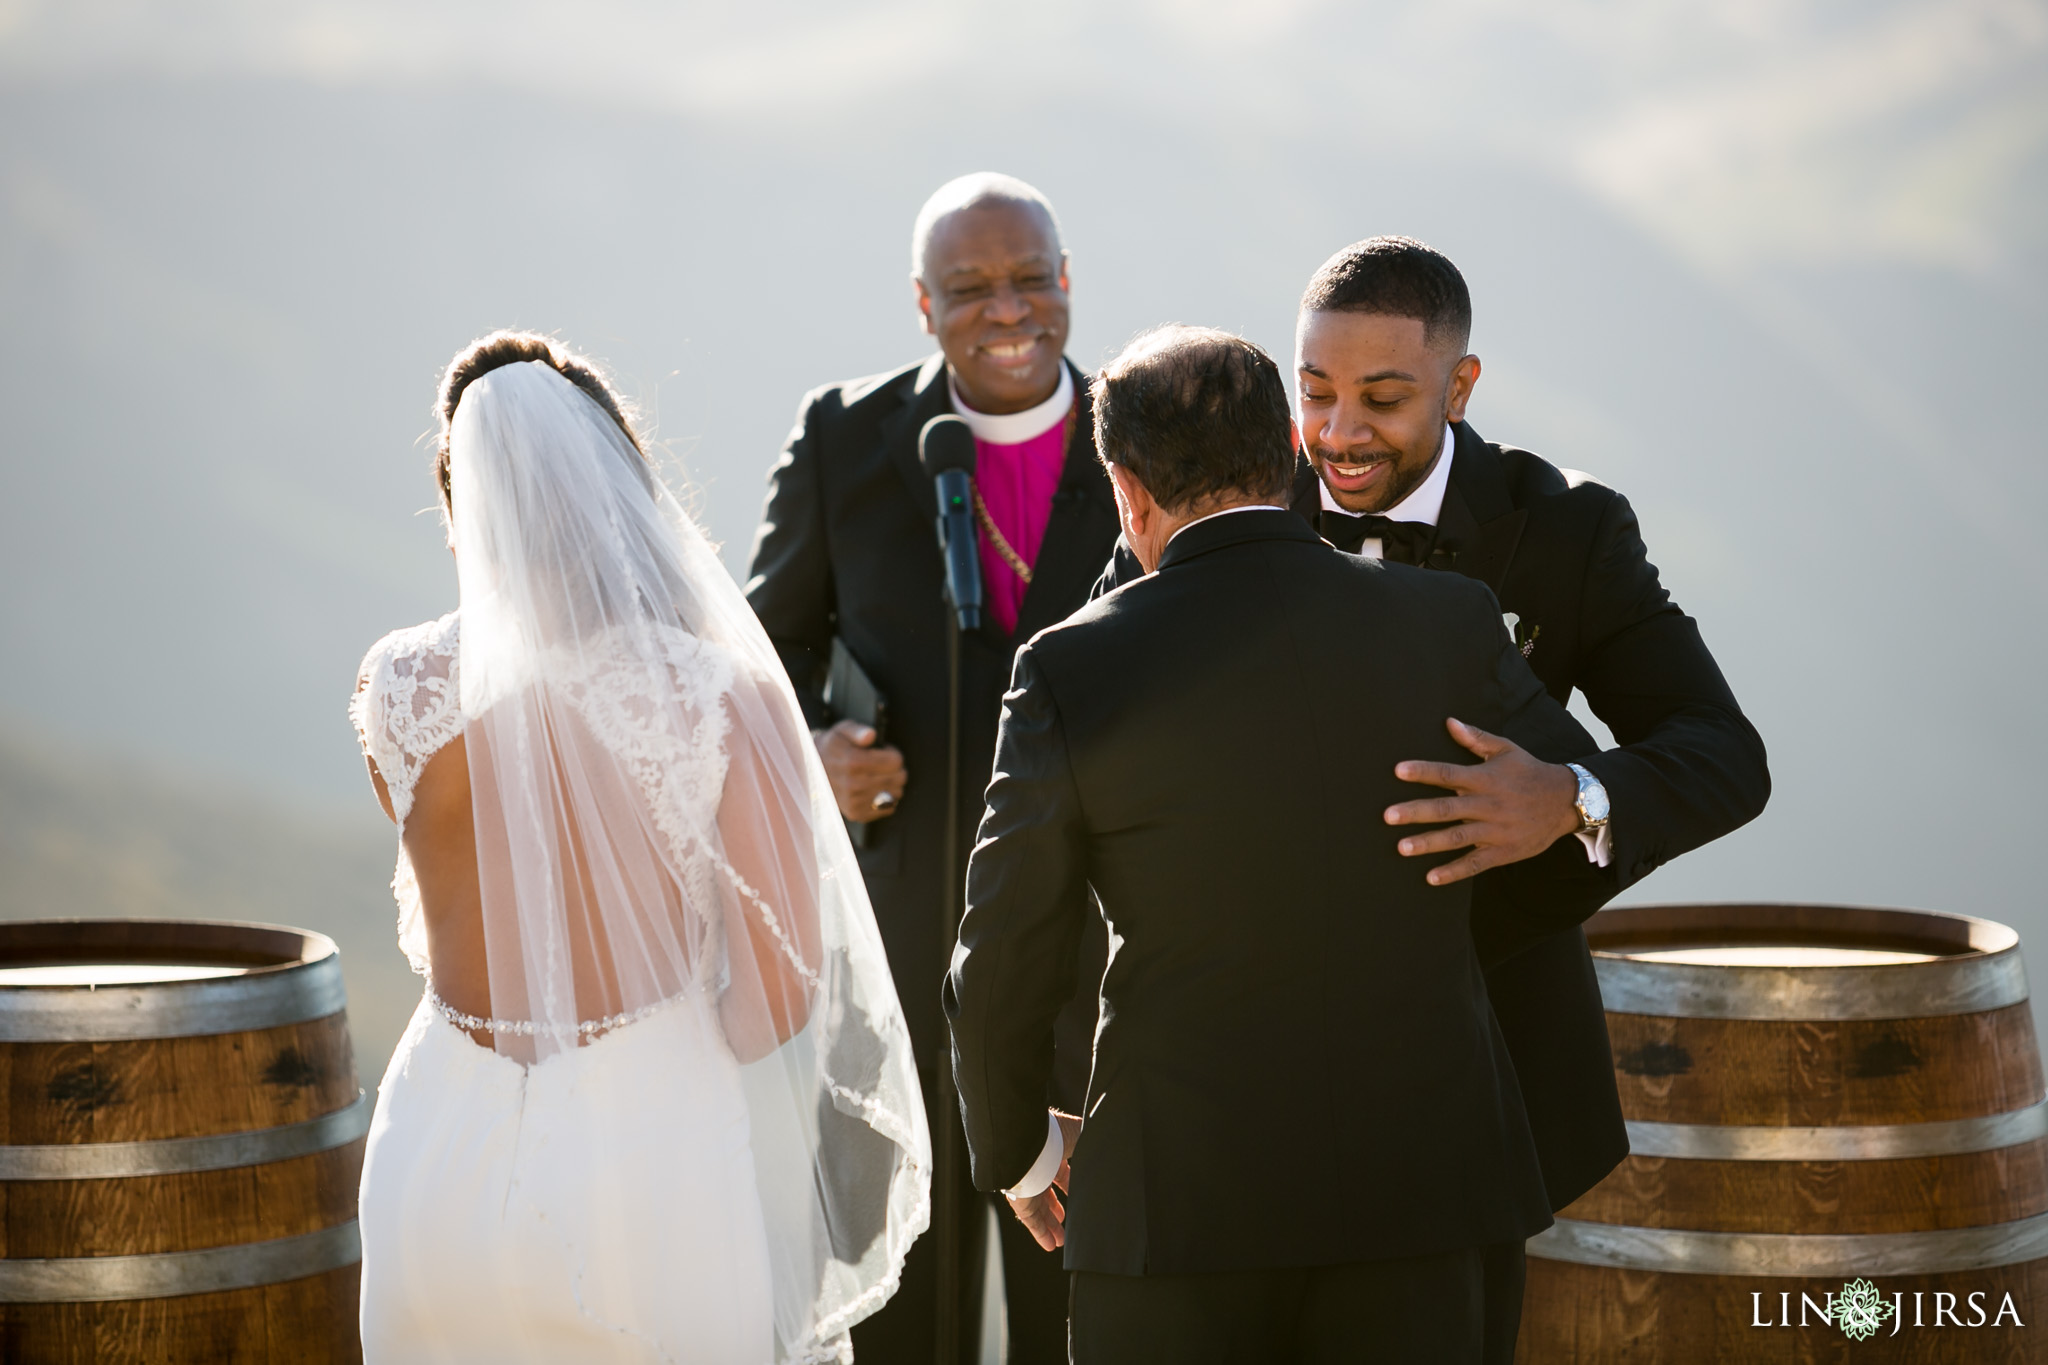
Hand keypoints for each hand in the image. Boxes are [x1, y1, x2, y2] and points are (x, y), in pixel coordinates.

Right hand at [813, 721, 905, 823]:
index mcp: (853, 761)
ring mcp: (855, 801)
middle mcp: (854, 784)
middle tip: (882, 765)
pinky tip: (875, 790)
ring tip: (878, 776)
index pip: (896, 761)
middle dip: (895, 769)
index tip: (884, 752)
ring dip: (892, 784)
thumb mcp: (842, 730)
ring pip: (896, 793)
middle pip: (899, 778)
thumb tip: (871, 735)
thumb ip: (858, 730)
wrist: (812, 770)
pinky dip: (887, 799)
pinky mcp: (857, 814)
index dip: (893, 754)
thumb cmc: (833, 747)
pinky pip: (888, 808)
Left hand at [1005, 1111, 1081, 1251]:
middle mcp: (1037, 1169)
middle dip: (1057, 1210)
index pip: (1060, 1172)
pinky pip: (1031, 1221)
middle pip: (1048, 1194)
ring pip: (1040, 1211)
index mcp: (1051, 1151)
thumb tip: (1111, 1140)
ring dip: (1051, 1227)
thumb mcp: (1081, 1134)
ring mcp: (1027, 1185)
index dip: (1069, 1184)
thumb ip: (1092, 1139)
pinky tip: (1049, 1245)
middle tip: (1066, 1221)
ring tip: (1061, 1241)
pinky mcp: (1020, 1200)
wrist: (1025, 1140)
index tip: (1080, 1195)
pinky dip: (1040, 1234)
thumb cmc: (1055, 1133)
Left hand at [1384, 718, 1580, 885]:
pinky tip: (1431, 877)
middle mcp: (1487, 805)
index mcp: (1485, 779)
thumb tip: (1449, 721)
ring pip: (1456, 838)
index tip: (1398, 771)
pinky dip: (1453, 872)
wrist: (1567, 801)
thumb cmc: (1530, 772)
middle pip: (1447, 809)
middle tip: (1388, 815)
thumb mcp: (1506, 750)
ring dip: (1428, 843)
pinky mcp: (1503, 851)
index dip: (1423, 772)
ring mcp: (1495, 830)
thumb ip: (1475, 738)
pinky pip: (1475, 864)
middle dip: (1416, 812)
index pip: (1448, 774)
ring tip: (1402, 848)